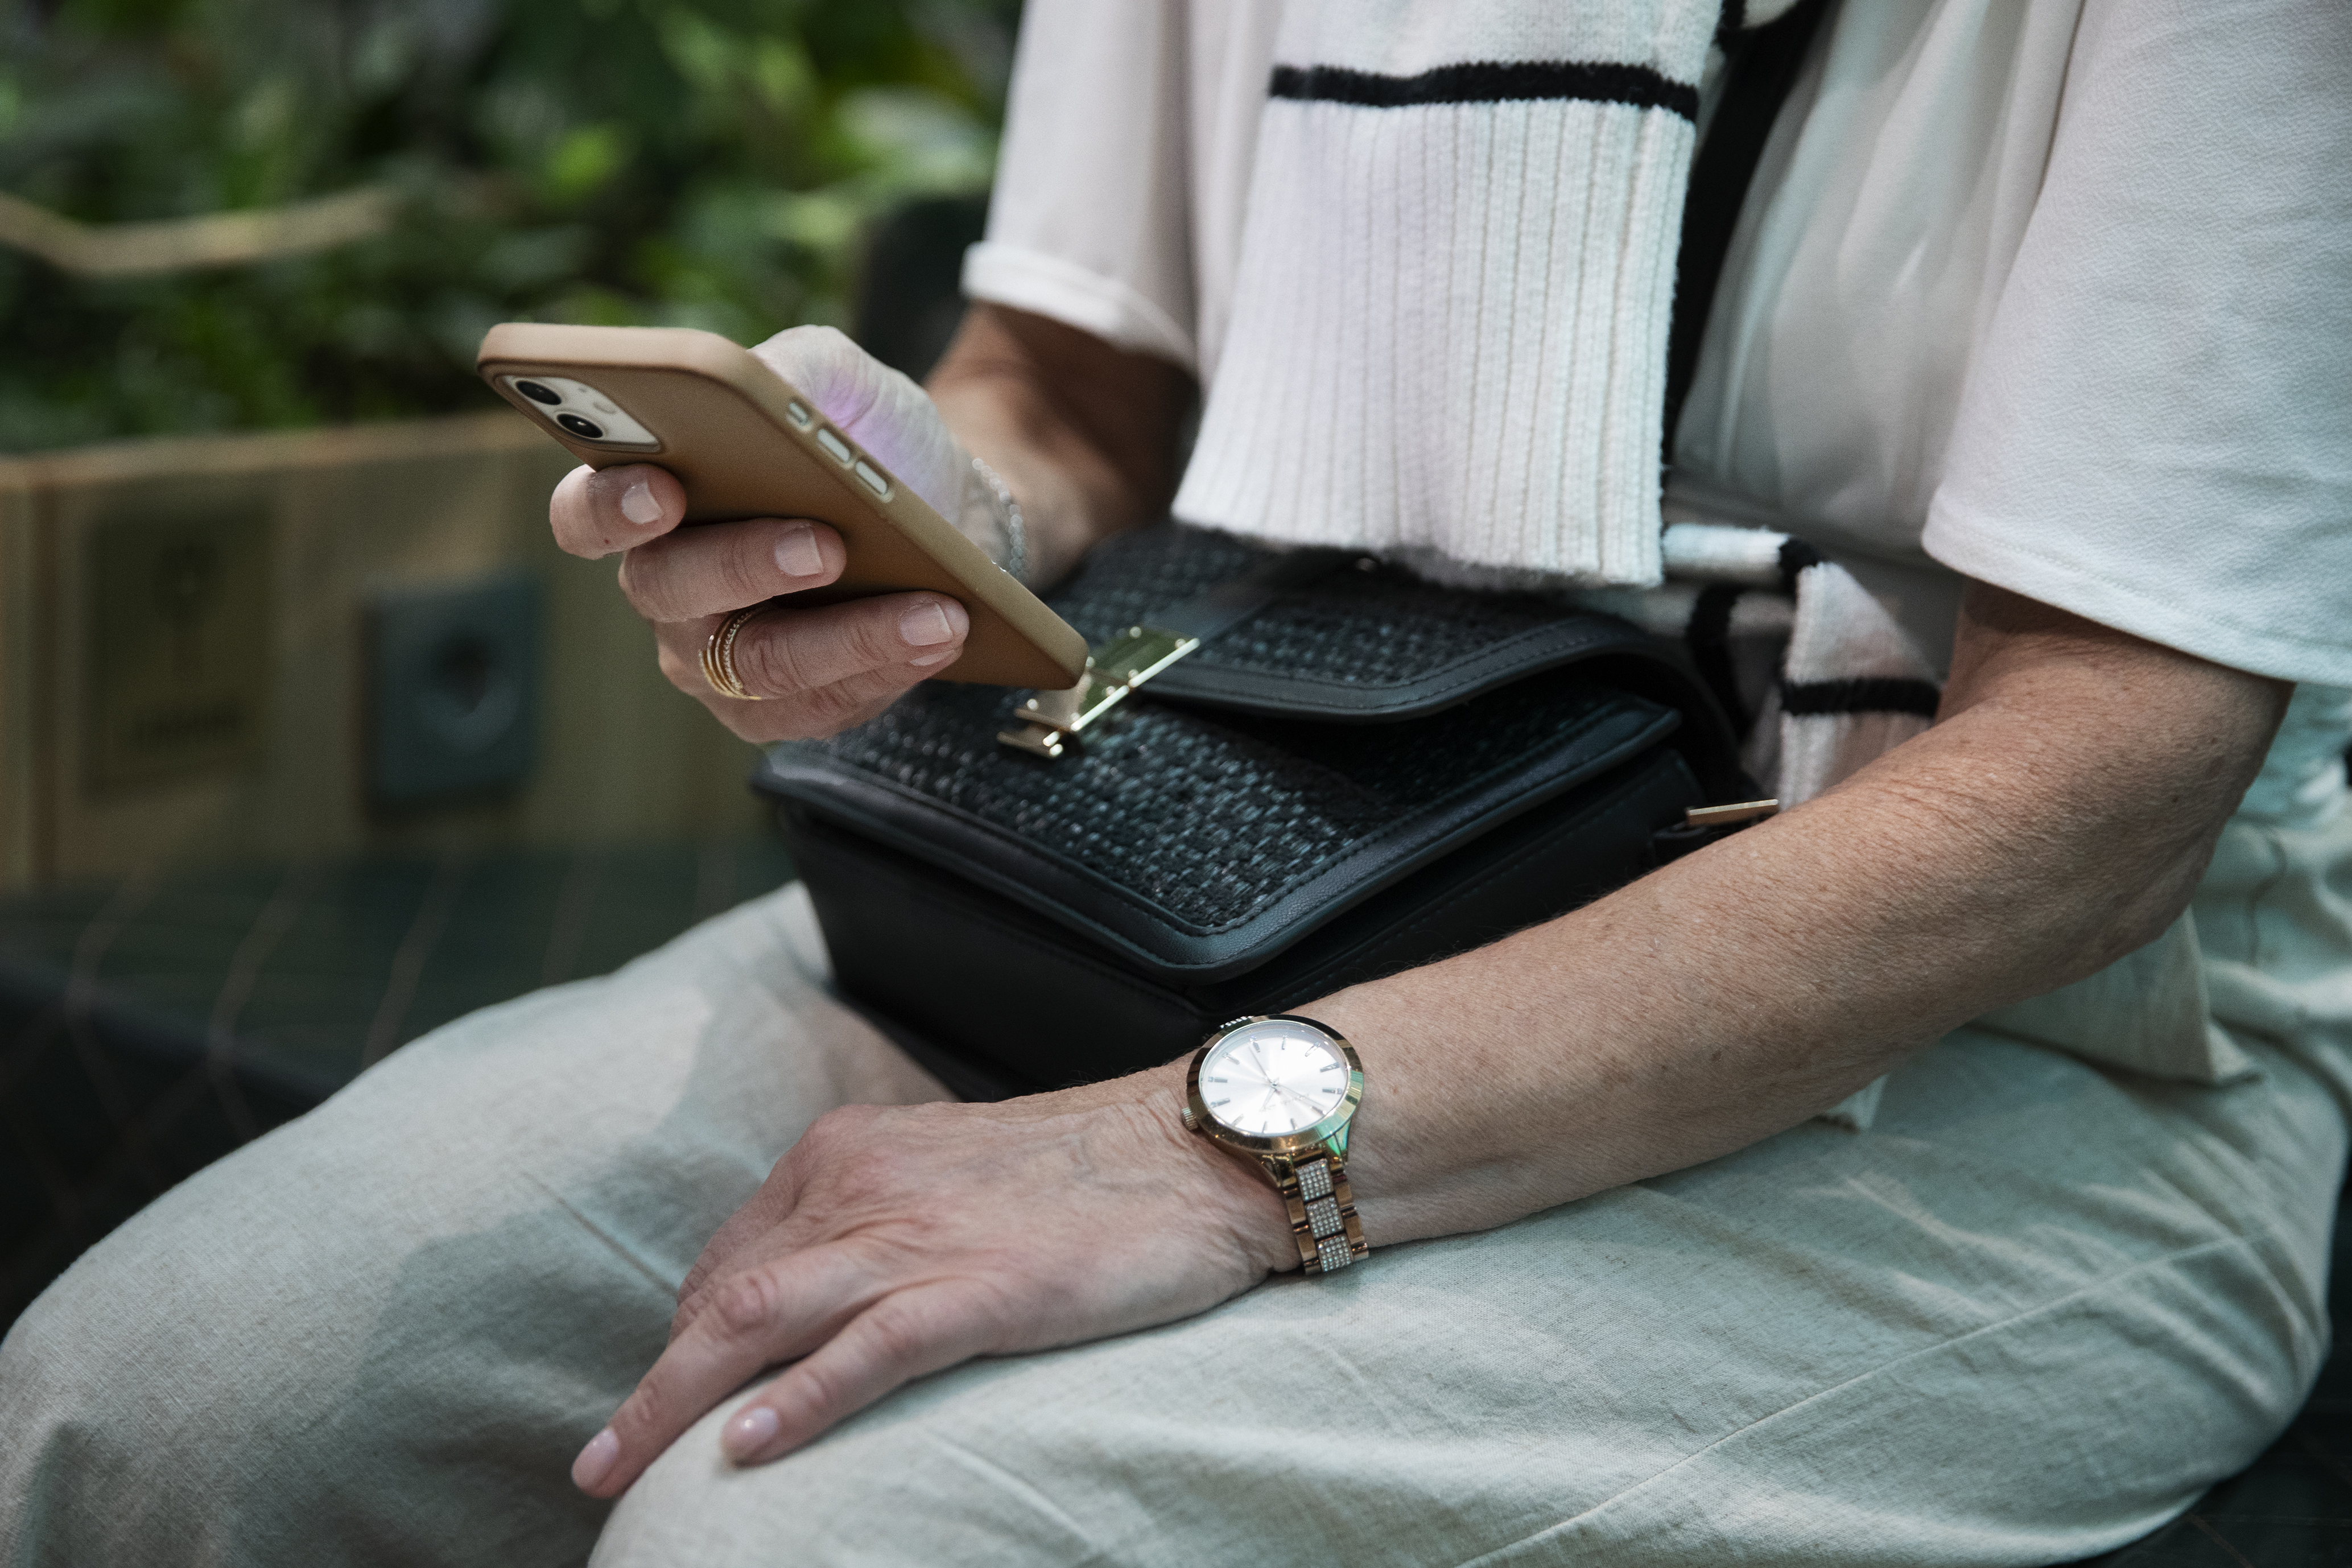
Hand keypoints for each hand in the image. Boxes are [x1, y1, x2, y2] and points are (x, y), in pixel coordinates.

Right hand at [546, 326, 993, 742]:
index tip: (662, 488)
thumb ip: (792, 367)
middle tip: (827, 543)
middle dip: (749, 565)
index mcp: (646, 498)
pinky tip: (942, 634)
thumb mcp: (836, 378)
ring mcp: (714, 660)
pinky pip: (822, 706)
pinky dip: (888, 668)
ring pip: (759, 665)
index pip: (586, 514)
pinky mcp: (779, 711)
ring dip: (851, 636)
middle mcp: (664, 587)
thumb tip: (766, 383)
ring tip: (932, 609)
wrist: (943, 504)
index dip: (610, 508)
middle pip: (671, 591)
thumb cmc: (862, 437)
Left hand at [566, 1071, 1295, 1496]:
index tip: (662, 1408)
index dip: (686, 1342)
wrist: (1198, 1148)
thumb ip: (875, 1224)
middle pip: (723, 1294)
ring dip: (675, 1402)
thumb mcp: (951, 1179)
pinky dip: (797, 1399)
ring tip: (618, 1471)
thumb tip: (812, 1307)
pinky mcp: (981, 1286)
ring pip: (762, 1319)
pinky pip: (866, 1349)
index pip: (734, 1257)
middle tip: (595, 1467)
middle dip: (651, 1387)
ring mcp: (917, 1234)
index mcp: (849, 1151)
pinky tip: (746, 1447)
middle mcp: (861, 1182)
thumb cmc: (1086, 1175)